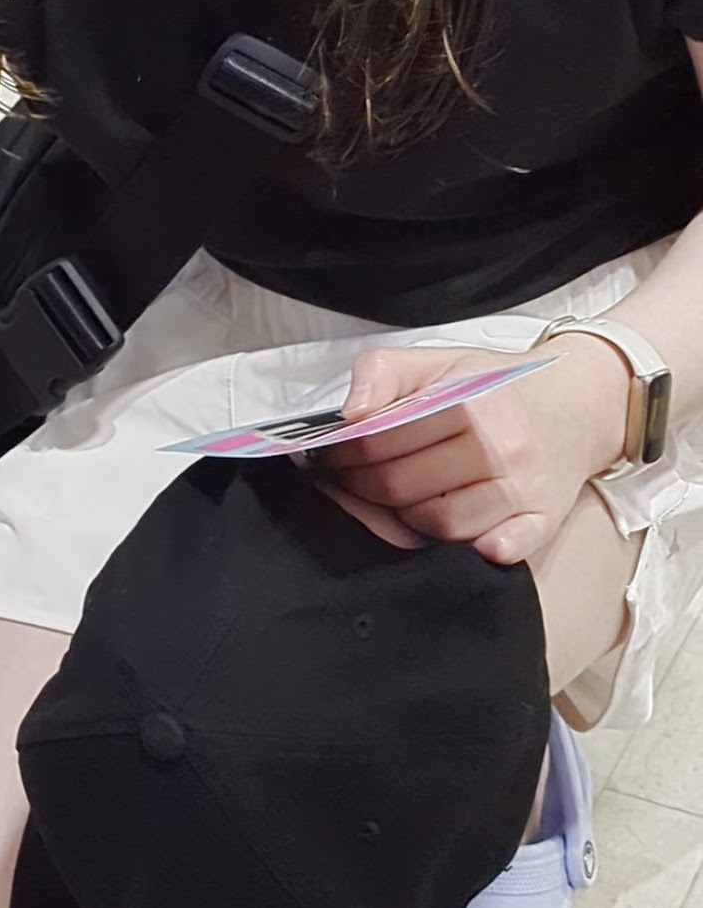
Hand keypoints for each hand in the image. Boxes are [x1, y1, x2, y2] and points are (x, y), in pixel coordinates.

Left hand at [321, 338, 632, 564]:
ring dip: (400, 516)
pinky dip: (466, 546)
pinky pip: (495, 547)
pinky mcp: (542, 519)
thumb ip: (381, 374)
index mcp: (468, 404)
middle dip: (359, 485)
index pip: (378, 442)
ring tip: (390, 497)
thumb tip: (350, 413)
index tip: (328, 455)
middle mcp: (499, 448)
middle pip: (400, 486)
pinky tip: (443, 529)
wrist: (581, 401)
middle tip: (348, 478)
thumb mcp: (436, 360)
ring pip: (437, 523)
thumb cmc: (498, 386)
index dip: (340, 453)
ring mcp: (522, 488)